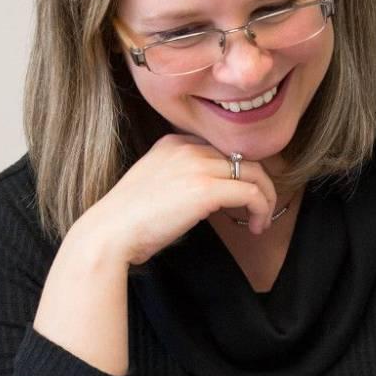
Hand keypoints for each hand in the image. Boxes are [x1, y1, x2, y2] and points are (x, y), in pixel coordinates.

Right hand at [74, 133, 280, 266]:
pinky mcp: (206, 189)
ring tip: (261, 221)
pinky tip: (255, 227)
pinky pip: (252, 193)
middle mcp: (188, 147)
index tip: (242, 198)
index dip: (239, 173)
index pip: (222, 149)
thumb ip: (182, 179)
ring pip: (255, 173)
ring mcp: (198, 165)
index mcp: (174, 142)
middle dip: (259, 184)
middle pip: (243, 158)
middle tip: (260, 210)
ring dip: (266, 199)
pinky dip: (261, 210)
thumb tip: (210, 197)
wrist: (109, 232)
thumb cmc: (129, 220)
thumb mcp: (156, 185)